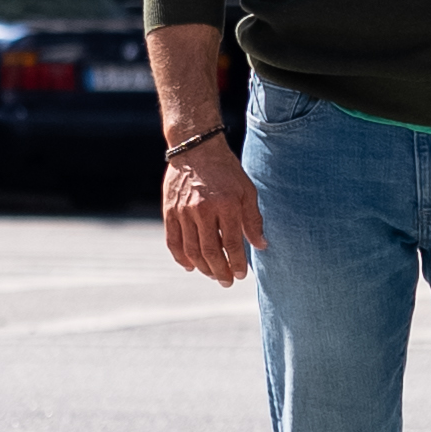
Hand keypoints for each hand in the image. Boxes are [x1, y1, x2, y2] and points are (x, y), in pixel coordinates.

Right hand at [162, 132, 263, 286]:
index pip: (232, 243)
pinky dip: (180, 257)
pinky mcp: (169, 211)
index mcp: (225, 205)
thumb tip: (261, 246)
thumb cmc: (227, 171)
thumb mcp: (247, 191)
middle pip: (210, 251)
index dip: (236, 263)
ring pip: (191, 250)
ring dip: (202, 267)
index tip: (241, 275)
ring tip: (212, 275)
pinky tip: (190, 266)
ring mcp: (183, 211)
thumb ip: (253, 220)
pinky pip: (173, 241)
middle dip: (220, 271)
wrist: (196, 149)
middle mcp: (202, 210)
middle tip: (227, 282)